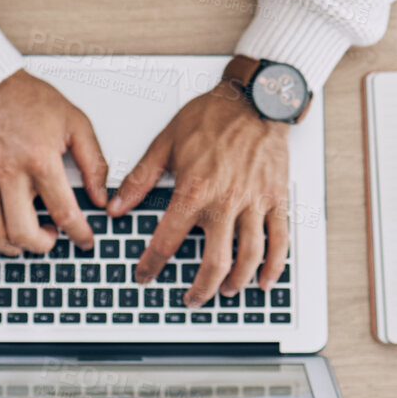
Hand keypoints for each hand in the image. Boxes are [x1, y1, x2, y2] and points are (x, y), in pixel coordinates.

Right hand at [0, 69, 108, 273]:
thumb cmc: (28, 99)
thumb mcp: (75, 122)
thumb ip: (93, 162)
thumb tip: (102, 196)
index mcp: (39, 159)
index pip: (64, 212)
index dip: (80, 233)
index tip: (85, 239)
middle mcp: (8, 173)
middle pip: (24, 231)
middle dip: (44, 245)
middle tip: (53, 237)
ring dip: (12, 247)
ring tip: (25, 241)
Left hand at [110, 79, 290, 307]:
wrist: (253, 99)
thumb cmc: (212, 115)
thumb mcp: (165, 143)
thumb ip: (140, 179)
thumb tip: (117, 205)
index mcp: (194, 190)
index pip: (167, 241)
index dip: (152, 264)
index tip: (145, 274)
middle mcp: (225, 202)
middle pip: (214, 263)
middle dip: (200, 289)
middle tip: (191, 298)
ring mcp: (254, 203)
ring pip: (249, 258)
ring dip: (236, 283)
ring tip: (225, 292)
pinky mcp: (276, 199)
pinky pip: (280, 240)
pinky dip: (274, 266)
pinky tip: (265, 280)